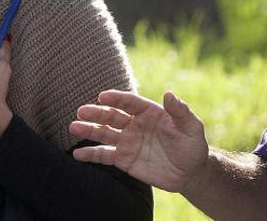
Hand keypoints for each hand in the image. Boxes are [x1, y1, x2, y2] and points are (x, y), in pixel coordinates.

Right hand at [69, 90, 209, 192]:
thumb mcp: (192, 128)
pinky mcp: (123, 159)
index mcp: (149, 112)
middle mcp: (134, 124)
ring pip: (104, 133)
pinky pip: (104, 155)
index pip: (130, 103)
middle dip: (96, 113)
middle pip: (112, 116)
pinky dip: (90, 154)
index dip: (117, 99)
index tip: (103, 96)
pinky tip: (76, 154)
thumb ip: (180, 112)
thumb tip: (169, 94)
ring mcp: (127, 141)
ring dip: (88, 130)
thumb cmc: (192, 146)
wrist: (190, 172)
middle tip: (81, 111)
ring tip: (73, 128)